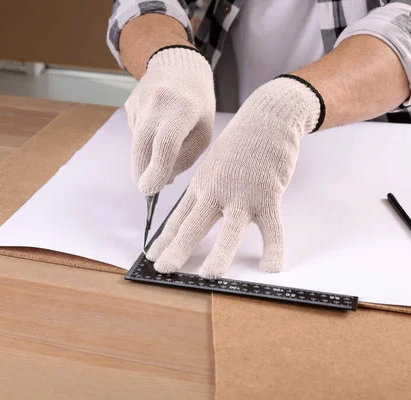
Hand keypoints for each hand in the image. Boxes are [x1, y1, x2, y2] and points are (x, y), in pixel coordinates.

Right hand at [125, 47, 214, 195]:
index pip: (165, 145)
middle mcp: (158, 102)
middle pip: (142, 146)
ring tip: (158, 158)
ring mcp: (140, 101)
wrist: (180, 68)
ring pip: (136, 142)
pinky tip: (155, 131)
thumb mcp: (203, 132)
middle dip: (141, 173)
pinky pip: (134, 133)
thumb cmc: (198, 105)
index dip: (156, 171)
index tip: (150, 191)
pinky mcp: (129, 104)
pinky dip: (143, 142)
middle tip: (146, 189)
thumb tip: (162, 181)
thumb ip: (185, 158)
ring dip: (144, 158)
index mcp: (184, 108)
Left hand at [147, 76, 322, 277]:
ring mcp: (242, 195)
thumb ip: (205, 192)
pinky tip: (271, 267)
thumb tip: (196, 215)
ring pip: (229, 229)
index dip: (165, 240)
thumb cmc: (239, 146)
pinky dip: (274, 248)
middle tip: (164, 269)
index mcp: (200, 187)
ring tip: (210, 274)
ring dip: (219, 253)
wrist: (266, 119)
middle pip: (193, 225)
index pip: (178, 218)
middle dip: (177, 250)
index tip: (152, 257)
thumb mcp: (213, 167)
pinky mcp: (268, 195)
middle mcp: (216, 192)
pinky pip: (272, 227)